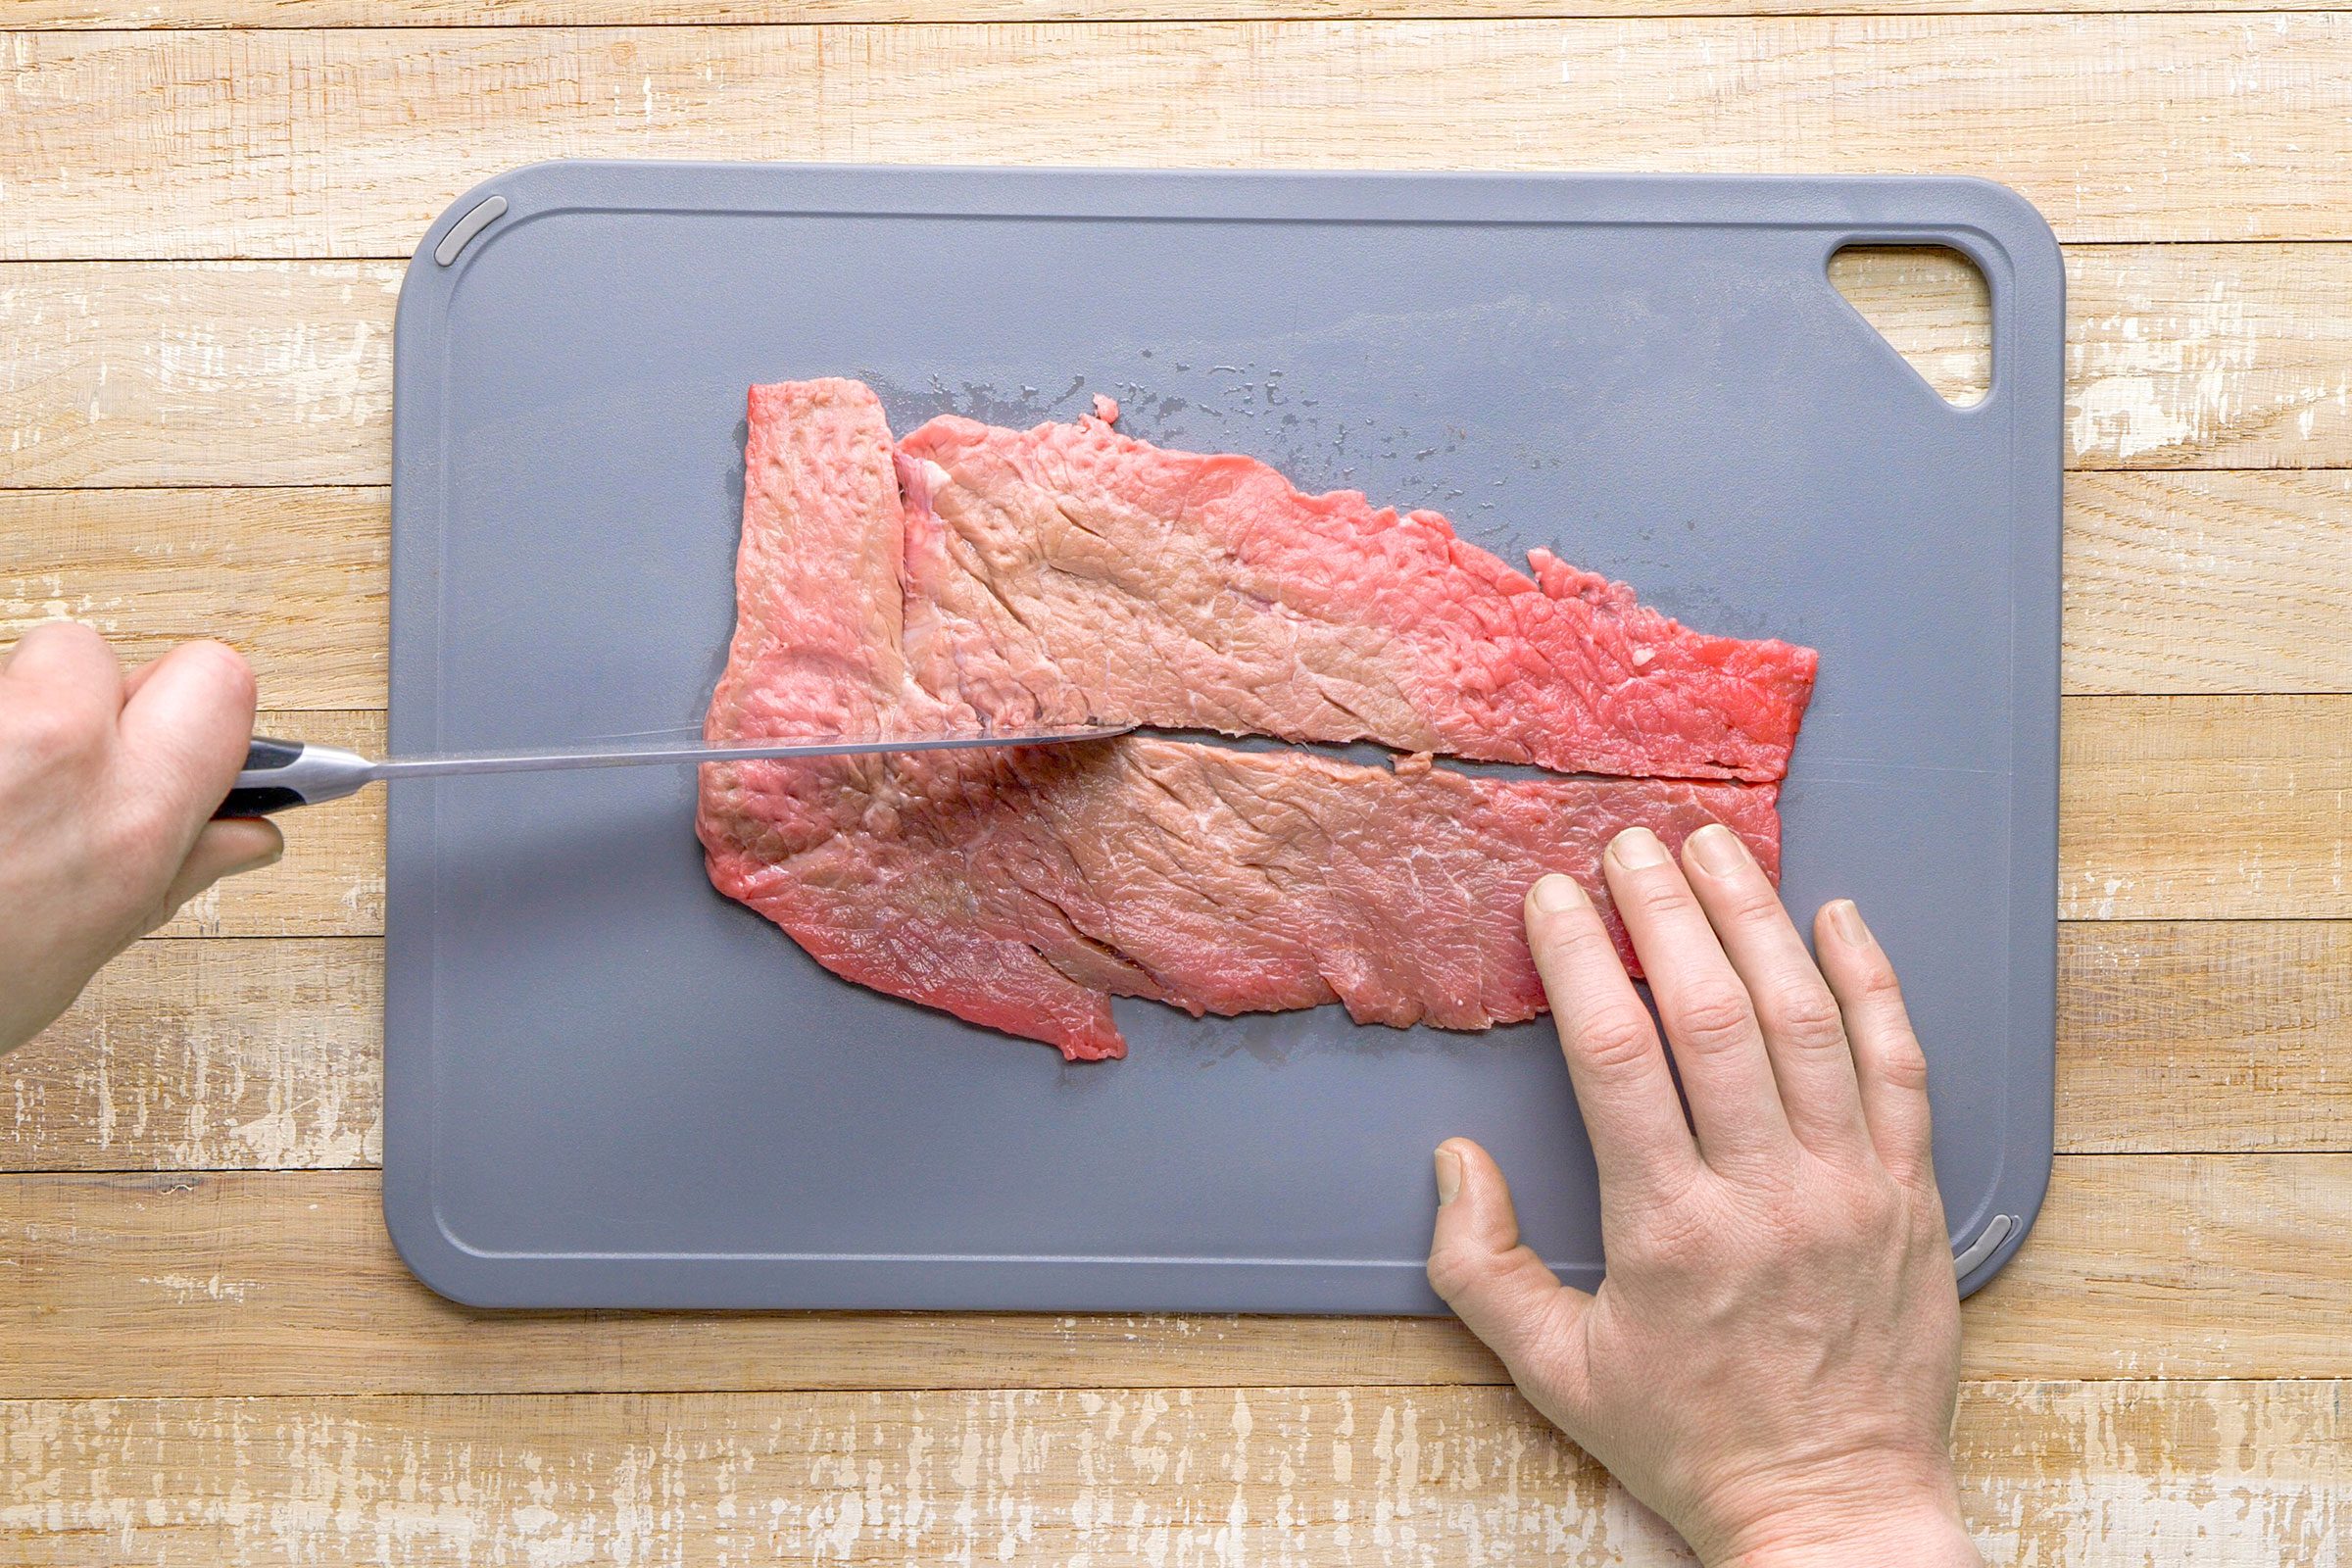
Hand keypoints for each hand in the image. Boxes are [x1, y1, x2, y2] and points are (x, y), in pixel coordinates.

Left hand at [0, 623, 281, 1053]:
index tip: (187, 752)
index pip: (221, 679)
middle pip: (90, 655)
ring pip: (1, 678)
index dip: (205, 713)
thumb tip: (243, 834)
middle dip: (82, 704)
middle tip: (54, 785)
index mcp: (125, 814)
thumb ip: (172, 871)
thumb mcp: (81, 949)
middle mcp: (48, 749)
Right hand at [1427, 824, 1977, 1567]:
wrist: (1834, 1508)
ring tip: (1717, 848)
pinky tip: (1839, 917)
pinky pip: (1900, 1067)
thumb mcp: (1553, 1372)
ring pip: (1807, 1020)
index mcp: (1669, 1231)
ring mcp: (1852, 1189)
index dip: (1582, 960)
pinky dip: (1874, 983)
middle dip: (1666, 910)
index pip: (1618, 1056)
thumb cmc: (1689, 1439)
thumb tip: (1458, 1161)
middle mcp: (1766, 1194)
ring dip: (1758, 920)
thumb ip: (1483, 1265)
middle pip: (1713, 1014)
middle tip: (1629, 845)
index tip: (1554, 897)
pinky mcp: (1911, 1196)